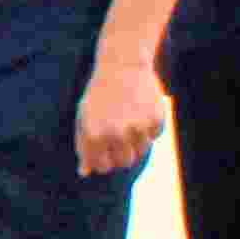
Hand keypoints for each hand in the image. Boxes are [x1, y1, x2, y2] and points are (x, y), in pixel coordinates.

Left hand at [74, 48, 165, 175]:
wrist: (122, 66)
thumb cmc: (99, 95)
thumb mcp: (84, 117)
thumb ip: (83, 146)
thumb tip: (84, 173)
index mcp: (94, 135)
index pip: (102, 166)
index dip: (103, 161)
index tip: (105, 150)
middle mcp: (116, 133)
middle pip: (124, 163)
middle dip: (121, 154)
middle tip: (119, 137)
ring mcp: (138, 127)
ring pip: (141, 152)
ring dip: (136, 142)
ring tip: (129, 122)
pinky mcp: (156, 119)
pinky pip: (155, 136)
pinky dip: (150, 128)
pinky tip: (141, 111)